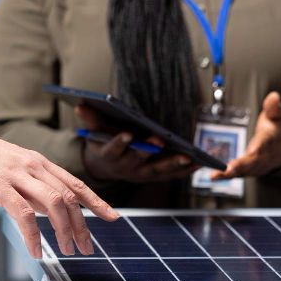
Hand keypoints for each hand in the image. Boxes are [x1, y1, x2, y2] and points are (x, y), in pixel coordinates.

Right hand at [0, 110, 118, 258]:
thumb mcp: (12, 167)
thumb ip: (31, 186)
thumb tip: (48, 209)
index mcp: (38, 162)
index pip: (75, 184)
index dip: (96, 202)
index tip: (112, 217)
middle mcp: (33, 166)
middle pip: (70, 197)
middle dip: (83, 226)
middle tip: (87, 247)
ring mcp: (17, 176)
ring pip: (54, 204)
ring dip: (65, 231)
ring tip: (67, 251)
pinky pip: (23, 214)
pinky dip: (33, 236)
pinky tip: (36, 251)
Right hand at [77, 105, 197, 182]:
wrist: (106, 168)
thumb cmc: (103, 144)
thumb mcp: (94, 132)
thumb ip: (91, 120)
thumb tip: (80, 104)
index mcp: (110, 155)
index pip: (114, 149)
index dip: (120, 142)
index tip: (128, 134)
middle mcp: (125, 167)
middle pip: (138, 160)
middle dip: (149, 151)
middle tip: (160, 141)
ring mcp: (140, 174)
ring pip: (157, 170)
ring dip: (173, 165)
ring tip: (190, 157)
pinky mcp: (153, 176)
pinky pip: (170, 175)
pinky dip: (185, 170)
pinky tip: (200, 163)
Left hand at [211, 92, 280, 179]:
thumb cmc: (280, 127)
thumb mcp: (280, 114)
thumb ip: (274, 107)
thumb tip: (273, 96)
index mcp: (272, 139)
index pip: (266, 143)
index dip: (259, 147)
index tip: (253, 150)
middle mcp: (265, 155)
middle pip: (254, 161)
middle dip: (241, 166)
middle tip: (228, 169)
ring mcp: (259, 165)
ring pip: (245, 171)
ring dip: (230, 174)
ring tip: (216, 175)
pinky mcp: (251, 171)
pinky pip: (239, 174)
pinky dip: (226, 176)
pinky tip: (214, 177)